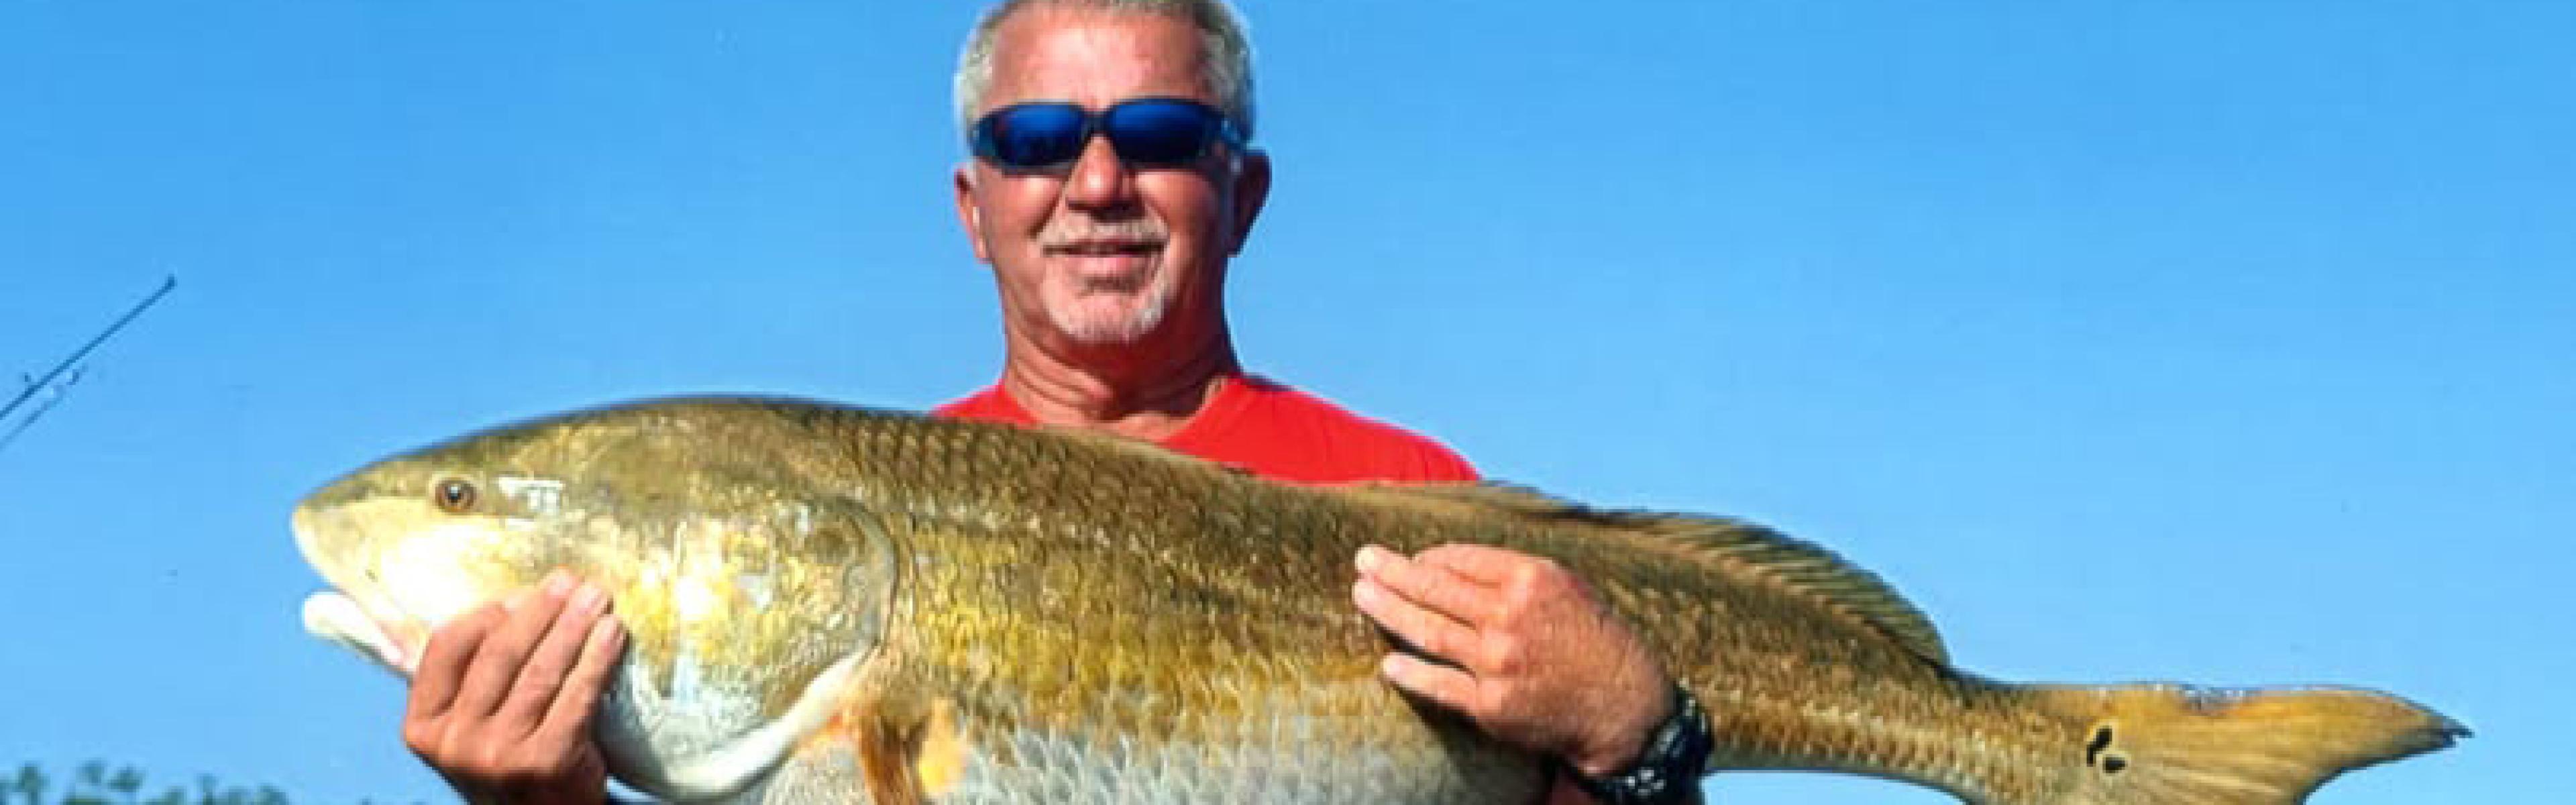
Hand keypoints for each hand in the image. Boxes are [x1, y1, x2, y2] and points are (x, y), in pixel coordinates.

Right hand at [403, 570, 625, 804]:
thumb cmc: (510, 759)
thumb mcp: (471, 724)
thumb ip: (469, 676)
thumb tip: (511, 597)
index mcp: (423, 725)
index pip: (447, 646)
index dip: (488, 612)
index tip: (522, 594)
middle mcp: (454, 742)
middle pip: (499, 653)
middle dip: (540, 610)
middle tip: (570, 582)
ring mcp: (498, 754)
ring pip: (540, 671)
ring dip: (573, 626)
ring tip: (597, 598)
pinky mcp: (546, 762)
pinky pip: (577, 696)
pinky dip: (598, 658)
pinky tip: (613, 634)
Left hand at [1353, 544, 1673, 778]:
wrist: (1622, 703)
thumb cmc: (1592, 638)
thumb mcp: (1564, 585)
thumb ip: (1510, 571)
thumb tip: (1448, 561)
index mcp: (1528, 579)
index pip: (1459, 559)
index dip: (1427, 557)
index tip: (1409, 559)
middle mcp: (1509, 616)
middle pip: (1434, 589)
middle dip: (1392, 572)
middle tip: (1363, 560)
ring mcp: (1497, 661)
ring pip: (1428, 632)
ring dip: (1388, 611)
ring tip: (1362, 595)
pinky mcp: (1492, 703)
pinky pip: (1440, 685)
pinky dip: (1410, 674)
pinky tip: (1388, 664)